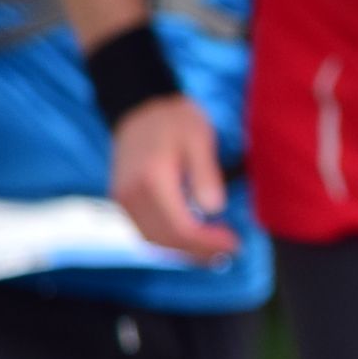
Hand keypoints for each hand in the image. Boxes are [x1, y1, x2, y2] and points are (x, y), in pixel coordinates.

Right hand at [110, 95, 238, 258]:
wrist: (138, 107)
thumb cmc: (174, 120)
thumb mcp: (199, 138)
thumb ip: (205, 174)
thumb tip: (214, 209)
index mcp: (151, 180)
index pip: (180, 227)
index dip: (208, 242)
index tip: (235, 243)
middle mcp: (130, 195)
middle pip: (165, 239)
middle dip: (199, 251)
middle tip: (230, 251)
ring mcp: (122, 199)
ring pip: (152, 240)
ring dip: (183, 251)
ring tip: (214, 251)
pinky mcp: (122, 200)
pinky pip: (145, 230)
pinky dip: (169, 241)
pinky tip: (192, 240)